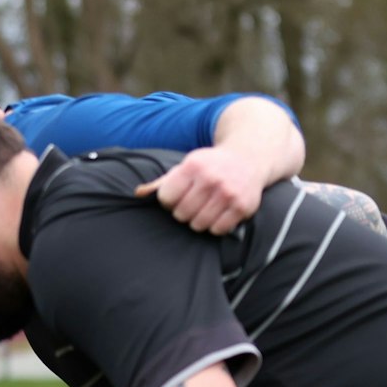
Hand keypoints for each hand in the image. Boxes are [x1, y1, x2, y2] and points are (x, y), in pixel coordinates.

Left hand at [134, 146, 262, 234]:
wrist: (249, 157)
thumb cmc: (210, 165)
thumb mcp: (186, 166)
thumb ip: (162, 182)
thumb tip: (137, 193)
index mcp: (193, 166)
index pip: (166, 198)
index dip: (169, 201)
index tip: (177, 197)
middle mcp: (211, 178)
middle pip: (181, 214)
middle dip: (183, 212)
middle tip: (192, 204)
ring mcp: (228, 193)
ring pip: (198, 224)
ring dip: (198, 221)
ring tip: (204, 209)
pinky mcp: (242, 206)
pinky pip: (218, 229)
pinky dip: (215, 226)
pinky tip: (218, 214)